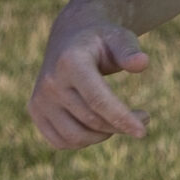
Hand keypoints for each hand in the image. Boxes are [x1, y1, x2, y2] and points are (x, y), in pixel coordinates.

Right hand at [30, 11, 152, 149]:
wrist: (71, 38)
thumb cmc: (102, 40)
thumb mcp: (120, 38)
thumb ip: (130, 51)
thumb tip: (142, 63)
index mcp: (70, 62)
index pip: (97, 100)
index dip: (122, 119)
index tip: (142, 132)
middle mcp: (50, 82)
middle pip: (91, 120)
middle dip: (122, 125)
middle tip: (144, 118)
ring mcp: (39, 98)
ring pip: (76, 137)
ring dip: (104, 135)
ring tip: (120, 120)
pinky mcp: (35, 111)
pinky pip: (62, 141)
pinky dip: (84, 140)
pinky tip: (99, 126)